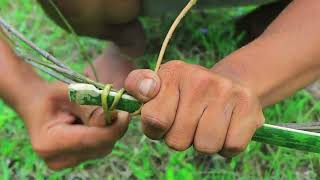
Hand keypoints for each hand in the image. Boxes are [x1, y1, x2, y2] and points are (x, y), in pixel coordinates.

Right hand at [21, 82, 129, 169]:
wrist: (36, 105)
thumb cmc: (50, 96)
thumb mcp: (67, 91)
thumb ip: (89, 103)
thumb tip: (112, 115)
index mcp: (49, 143)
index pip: (91, 140)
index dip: (113, 128)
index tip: (126, 113)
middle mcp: (57, 159)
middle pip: (101, 146)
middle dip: (114, 127)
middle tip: (118, 108)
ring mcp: (66, 163)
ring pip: (104, 148)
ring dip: (110, 129)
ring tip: (99, 112)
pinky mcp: (75, 161)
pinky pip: (100, 148)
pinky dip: (104, 134)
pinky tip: (96, 122)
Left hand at [125, 61, 264, 156]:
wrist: (232, 82)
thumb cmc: (187, 93)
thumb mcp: (160, 85)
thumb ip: (138, 85)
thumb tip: (146, 90)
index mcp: (173, 72)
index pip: (154, 119)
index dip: (156, 129)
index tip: (164, 120)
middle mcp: (200, 78)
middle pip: (177, 141)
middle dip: (180, 138)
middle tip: (189, 122)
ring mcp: (227, 92)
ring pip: (205, 147)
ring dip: (203, 143)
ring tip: (207, 125)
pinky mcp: (249, 108)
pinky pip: (230, 147)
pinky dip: (226, 146)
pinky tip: (225, 128)